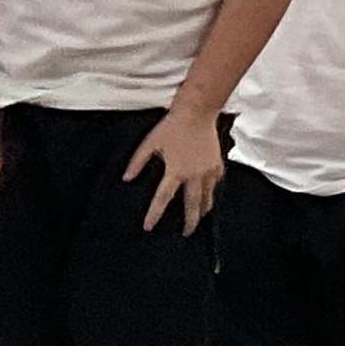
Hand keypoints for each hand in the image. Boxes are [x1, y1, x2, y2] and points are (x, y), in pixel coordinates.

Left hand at [126, 102, 221, 235]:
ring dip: (201, 211)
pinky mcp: (218, 166)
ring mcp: (209, 171)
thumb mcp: (150, 143)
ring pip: (207, 199)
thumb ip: (137, 162)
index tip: (148, 227)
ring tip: (197, 219)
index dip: (154, 215)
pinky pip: (214, 186)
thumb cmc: (172, 126)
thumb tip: (127, 178)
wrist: (197, 112)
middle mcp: (194, 175)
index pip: (162, 199)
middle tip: (185, 233)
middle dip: (189, 223)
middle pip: (192, 207)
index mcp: (176, 171)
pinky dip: (210, 193)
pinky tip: (207, 197)